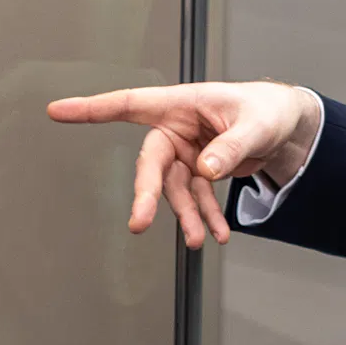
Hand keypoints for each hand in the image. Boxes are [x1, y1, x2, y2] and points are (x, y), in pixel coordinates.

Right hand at [46, 80, 320, 248]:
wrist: (287, 126)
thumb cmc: (267, 111)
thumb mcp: (255, 126)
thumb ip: (231, 147)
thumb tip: (206, 169)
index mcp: (181, 105)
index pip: (130, 104)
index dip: (92, 108)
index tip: (58, 111)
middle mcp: (177, 130)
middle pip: (152, 162)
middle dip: (146, 194)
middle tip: (138, 223)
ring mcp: (187, 153)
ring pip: (175, 188)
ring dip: (187, 215)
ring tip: (200, 240)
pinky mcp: (200, 171)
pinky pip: (197, 198)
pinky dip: (207, 217)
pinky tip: (217, 234)